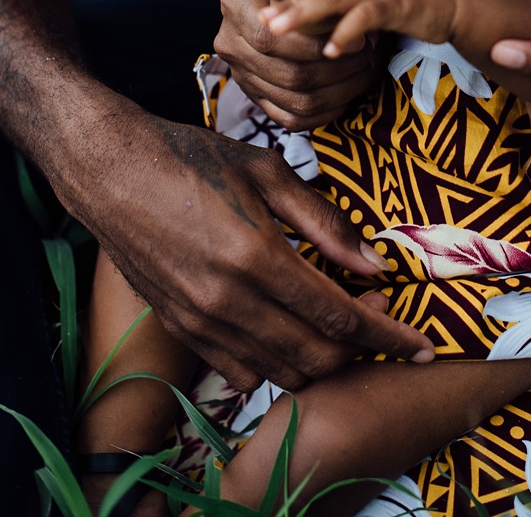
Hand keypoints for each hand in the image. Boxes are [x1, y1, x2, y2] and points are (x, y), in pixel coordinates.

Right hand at [57, 105, 434, 392]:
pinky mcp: (181, 327)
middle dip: (362, 350)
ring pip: (280, 372)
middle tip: (382, 322)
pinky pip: (239, 372)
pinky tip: (291, 341)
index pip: (339, 316)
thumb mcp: (266, 171)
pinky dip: (276, 367)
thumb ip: (324, 220)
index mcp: (257, 256)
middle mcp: (229, 301)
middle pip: (316, 355)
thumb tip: (373, 262)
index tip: (420, 344)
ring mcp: (201, 321)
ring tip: (343, 334)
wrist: (110, 170)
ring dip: (322, 363)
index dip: (387, 334)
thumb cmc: (191, 158)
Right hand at [215, 0, 376, 130]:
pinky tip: (351, 93)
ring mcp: (240, 71)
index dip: (319, 37)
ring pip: (294, 96)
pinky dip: (326, 108)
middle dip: (336, 66)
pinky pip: (291, 115)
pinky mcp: (255, 97)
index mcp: (237, 0)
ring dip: (338, 86)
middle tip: (370, 52)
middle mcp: (229, 38)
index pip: (273, 33)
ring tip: (368, 69)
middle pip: (287, 71)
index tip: (360, 32)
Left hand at [263, 0, 455, 56]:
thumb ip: (342, 2)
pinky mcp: (394, 2)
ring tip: (276, 29)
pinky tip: (330, 50)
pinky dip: (346, 32)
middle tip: (260, 21)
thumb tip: (309, 21)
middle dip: (285, 2)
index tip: (261, 11)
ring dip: (302, 13)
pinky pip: (364, 17)